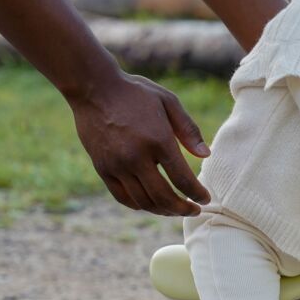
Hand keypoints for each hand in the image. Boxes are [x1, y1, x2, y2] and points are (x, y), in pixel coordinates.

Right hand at [69, 71, 210, 215]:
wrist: (94, 88)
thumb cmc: (135, 93)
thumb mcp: (168, 102)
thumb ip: (189, 130)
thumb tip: (206, 155)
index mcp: (158, 140)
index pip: (182, 179)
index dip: (197, 194)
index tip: (205, 199)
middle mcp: (136, 157)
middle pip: (164, 197)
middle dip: (183, 209)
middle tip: (194, 211)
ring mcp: (117, 165)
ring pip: (143, 202)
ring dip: (163, 211)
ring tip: (175, 209)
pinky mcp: (103, 169)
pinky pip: (123, 197)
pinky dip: (140, 205)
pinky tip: (152, 203)